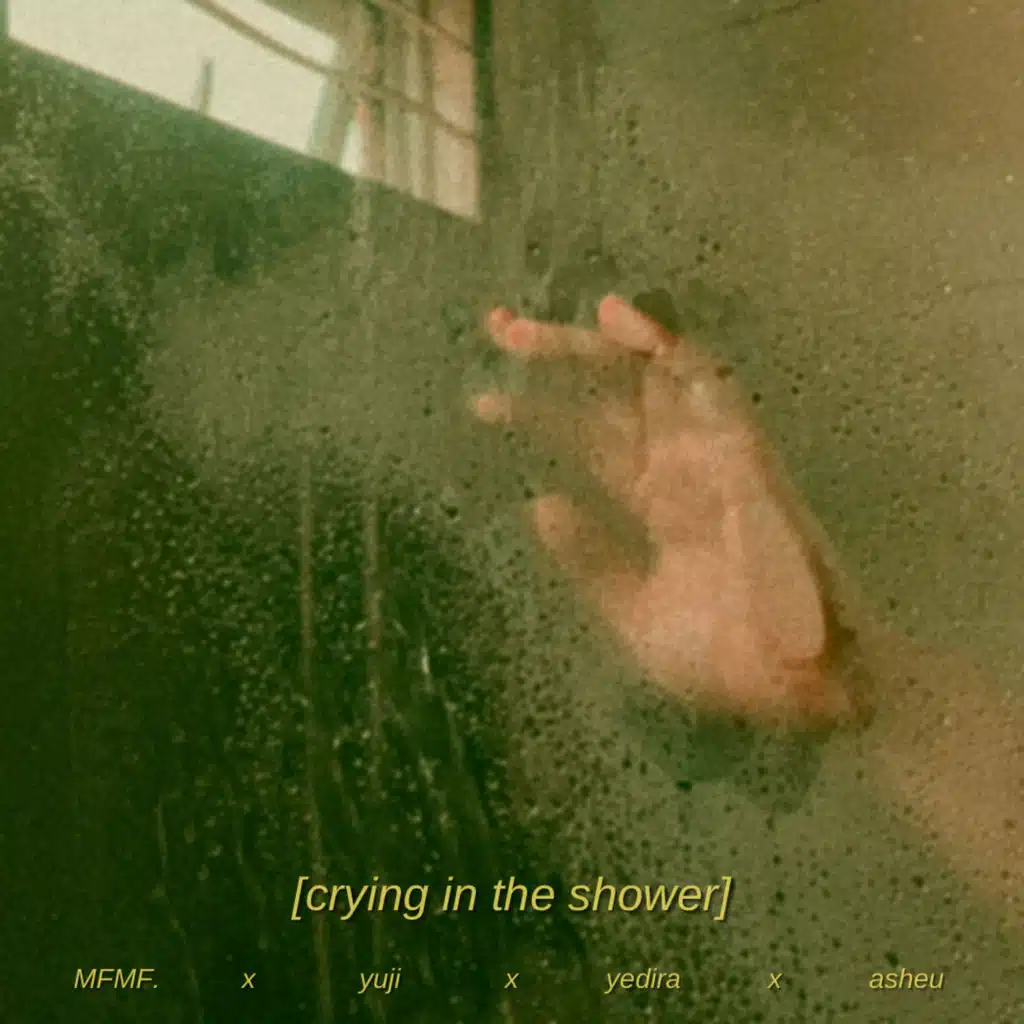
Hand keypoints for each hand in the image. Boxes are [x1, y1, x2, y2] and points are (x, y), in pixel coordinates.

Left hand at [472, 294, 857, 728]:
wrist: (799, 691)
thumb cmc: (727, 659)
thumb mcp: (635, 614)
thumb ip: (592, 561)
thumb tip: (538, 504)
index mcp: (655, 500)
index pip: (589, 440)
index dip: (539, 415)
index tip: (483, 403)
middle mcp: (680, 467)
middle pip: (612, 394)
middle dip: (556, 357)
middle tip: (496, 329)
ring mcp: (712, 457)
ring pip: (650, 378)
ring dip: (593, 344)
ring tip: (529, 326)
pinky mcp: (748, 458)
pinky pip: (710, 388)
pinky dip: (668, 351)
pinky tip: (620, 320)